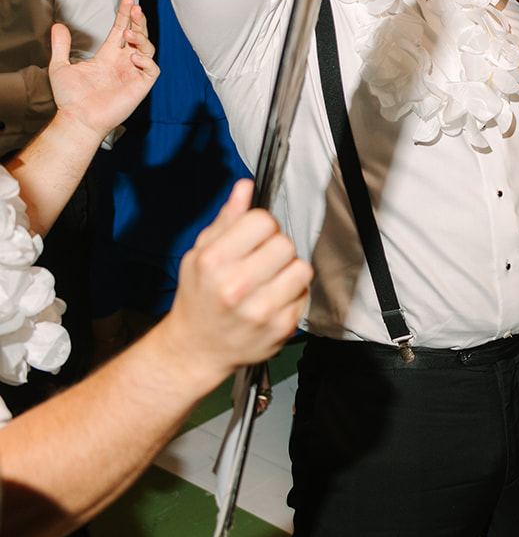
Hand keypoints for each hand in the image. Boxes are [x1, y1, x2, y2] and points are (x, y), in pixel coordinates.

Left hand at [49, 0, 157, 141]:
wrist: (78, 119)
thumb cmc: (70, 98)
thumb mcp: (60, 66)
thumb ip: (61, 46)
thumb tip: (57, 25)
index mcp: (107, 56)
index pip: (120, 30)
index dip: (124, 14)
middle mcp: (122, 62)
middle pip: (138, 35)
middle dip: (138, 21)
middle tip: (134, 8)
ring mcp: (132, 74)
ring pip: (148, 48)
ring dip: (141, 38)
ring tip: (129, 34)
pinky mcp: (140, 87)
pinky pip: (152, 70)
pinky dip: (146, 61)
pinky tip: (133, 57)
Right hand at [164, 181, 312, 381]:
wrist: (197, 348)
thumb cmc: (198, 298)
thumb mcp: (200, 254)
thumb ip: (226, 220)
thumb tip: (246, 187)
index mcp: (214, 262)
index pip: (262, 221)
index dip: (261, 227)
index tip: (254, 238)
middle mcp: (236, 286)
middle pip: (284, 243)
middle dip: (275, 248)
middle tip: (260, 262)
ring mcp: (260, 310)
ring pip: (301, 268)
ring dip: (288, 270)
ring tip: (268, 281)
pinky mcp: (280, 328)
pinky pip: (304, 294)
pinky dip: (292, 294)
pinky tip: (272, 301)